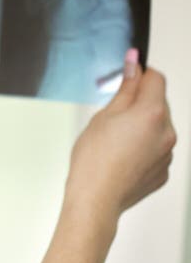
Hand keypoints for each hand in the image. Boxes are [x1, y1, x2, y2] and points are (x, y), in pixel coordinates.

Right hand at [66, 60, 175, 221]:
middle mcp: (167, 132)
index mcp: (152, 113)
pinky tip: (121, 154)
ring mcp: (168, 153)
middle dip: (139, 102)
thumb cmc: (94, 159)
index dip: (140, 74)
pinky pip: (156, 148)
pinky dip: (142, 146)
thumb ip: (125, 88)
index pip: (156, 78)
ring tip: (114, 139)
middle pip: (158, 103)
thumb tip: (134, 64)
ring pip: (157, 127)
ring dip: (141, 125)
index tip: (128, 74)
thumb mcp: (104, 115)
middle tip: (112, 114)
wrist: (96, 198)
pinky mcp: (164, 170)